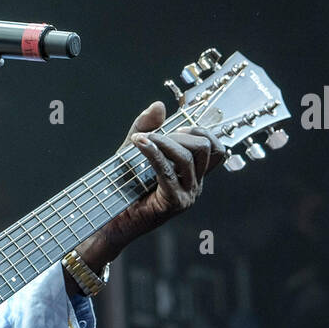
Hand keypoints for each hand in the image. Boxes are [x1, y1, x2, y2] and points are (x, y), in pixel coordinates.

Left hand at [103, 100, 228, 246]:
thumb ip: (148, 128)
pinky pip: (168, 170)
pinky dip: (153, 152)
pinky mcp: (174, 202)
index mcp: (193, 174)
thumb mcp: (135, 151)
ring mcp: (188, 195)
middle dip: (180, 134)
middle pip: (205, 148)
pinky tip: (139, 143)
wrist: (112, 222)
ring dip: (163, 141)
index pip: (217, 149)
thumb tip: (159, 105)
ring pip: (188, 157)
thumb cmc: (124, 188)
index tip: (180, 124)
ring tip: (140, 139)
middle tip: (155, 135)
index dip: (204, 131)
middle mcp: (196, 185)